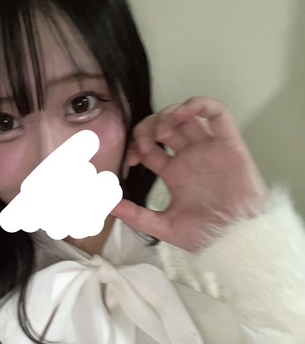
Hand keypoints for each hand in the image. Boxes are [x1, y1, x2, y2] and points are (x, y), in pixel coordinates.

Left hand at [111, 97, 268, 251]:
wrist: (235, 239)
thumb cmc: (205, 235)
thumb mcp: (163, 227)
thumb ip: (137, 216)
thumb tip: (108, 206)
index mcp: (174, 173)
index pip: (149, 148)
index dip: (135, 146)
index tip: (129, 160)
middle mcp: (189, 157)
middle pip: (164, 127)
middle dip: (148, 128)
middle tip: (143, 144)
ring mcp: (208, 148)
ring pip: (187, 115)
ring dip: (169, 114)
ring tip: (161, 130)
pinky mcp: (229, 143)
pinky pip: (217, 113)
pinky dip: (199, 105)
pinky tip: (183, 114)